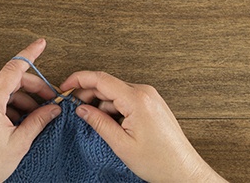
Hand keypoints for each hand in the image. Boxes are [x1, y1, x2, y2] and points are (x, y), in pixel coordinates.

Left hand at [0, 39, 60, 181]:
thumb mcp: (19, 142)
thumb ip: (38, 120)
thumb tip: (52, 109)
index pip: (13, 67)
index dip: (30, 53)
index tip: (41, 44)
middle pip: (11, 80)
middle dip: (33, 88)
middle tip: (50, 100)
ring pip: (2, 90)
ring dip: (21, 98)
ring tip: (36, 115)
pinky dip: (8, 105)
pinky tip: (20, 119)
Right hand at [60, 71, 225, 182]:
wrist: (183, 171)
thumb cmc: (159, 161)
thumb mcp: (121, 144)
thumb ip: (98, 122)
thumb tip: (81, 109)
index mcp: (137, 99)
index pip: (100, 79)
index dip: (78, 80)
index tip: (65, 86)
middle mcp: (144, 93)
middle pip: (107, 84)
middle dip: (87, 94)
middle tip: (73, 107)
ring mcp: (149, 97)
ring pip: (115, 93)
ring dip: (100, 104)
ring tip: (93, 122)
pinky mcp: (151, 104)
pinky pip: (125, 99)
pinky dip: (113, 108)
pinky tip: (108, 123)